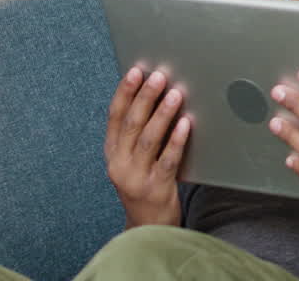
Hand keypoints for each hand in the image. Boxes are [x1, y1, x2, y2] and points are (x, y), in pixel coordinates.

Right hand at [104, 67, 189, 227]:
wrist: (148, 227)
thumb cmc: (145, 183)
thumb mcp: (134, 159)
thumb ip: (140, 133)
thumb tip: (158, 95)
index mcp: (112, 153)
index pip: (114, 117)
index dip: (124, 93)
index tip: (135, 71)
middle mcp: (119, 164)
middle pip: (131, 124)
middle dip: (145, 97)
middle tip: (159, 76)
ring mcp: (135, 178)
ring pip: (148, 140)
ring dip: (162, 114)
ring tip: (176, 94)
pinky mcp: (155, 189)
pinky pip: (168, 161)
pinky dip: (176, 140)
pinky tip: (186, 124)